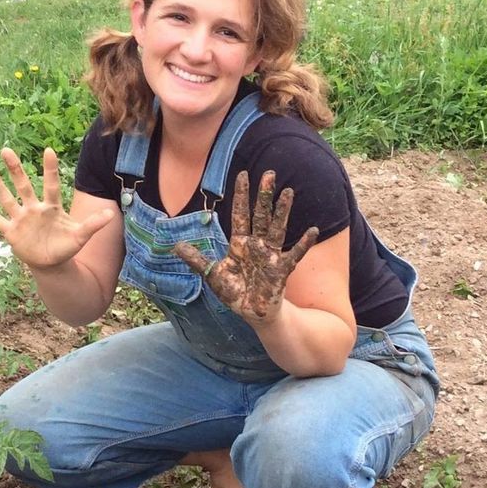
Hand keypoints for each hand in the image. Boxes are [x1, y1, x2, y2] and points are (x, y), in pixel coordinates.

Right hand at [0, 148, 114, 269]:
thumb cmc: (67, 247)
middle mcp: (34, 209)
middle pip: (23, 186)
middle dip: (15, 169)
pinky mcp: (12, 232)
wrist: (53, 264)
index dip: (50, 169)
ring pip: (7, 199)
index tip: (49, 150)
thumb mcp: (80, 236)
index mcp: (51, 208)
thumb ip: (93, 225)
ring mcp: (21, 219)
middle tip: (6, 150)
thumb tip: (109, 215)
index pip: (50, 184)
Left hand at [173, 170, 317, 322]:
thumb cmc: (235, 293)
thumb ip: (196, 260)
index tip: (243, 174)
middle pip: (261, 215)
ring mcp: (270, 256)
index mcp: (240, 244)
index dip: (241, 195)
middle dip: (264, 196)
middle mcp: (257, 245)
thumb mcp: (212, 275)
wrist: (252, 313)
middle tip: (270, 174)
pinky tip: (311, 231)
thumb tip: (174, 246)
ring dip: (282, 211)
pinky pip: (294, 255)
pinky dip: (303, 244)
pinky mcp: (281, 270)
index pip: (240, 214)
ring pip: (277, 228)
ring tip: (288, 192)